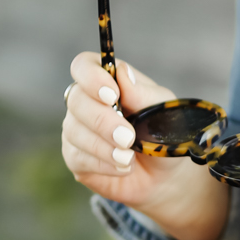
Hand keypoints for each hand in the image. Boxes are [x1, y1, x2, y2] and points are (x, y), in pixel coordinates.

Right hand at [60, 51, 229, 239]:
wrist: (165, 173)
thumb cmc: (164, 132)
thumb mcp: (163, 110)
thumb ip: (142, 93)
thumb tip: (122, 72)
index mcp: (107, 81)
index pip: (84, 66)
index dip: (92, 77)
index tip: (113, 95)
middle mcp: (86, 102)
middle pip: (76, 100)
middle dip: (102, 120)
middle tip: (128, 137)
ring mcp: (77, 129)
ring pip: (74, 131)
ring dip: (104, 146)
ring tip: (130, 157)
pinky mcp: (75, 157)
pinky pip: (77, 157)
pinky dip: (103, 164)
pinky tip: (123, 166)